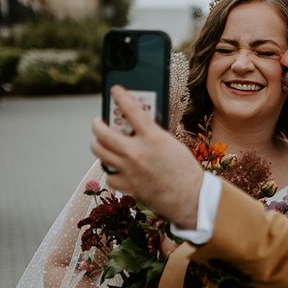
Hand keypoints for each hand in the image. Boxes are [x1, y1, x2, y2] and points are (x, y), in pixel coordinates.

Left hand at [91, 86, 203, 228]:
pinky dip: (111, 171)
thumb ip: (152, 135)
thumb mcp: (171, 143)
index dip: (120, 96)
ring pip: (100, 152)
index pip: (131, 110)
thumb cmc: (185, 170)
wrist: (190, 197)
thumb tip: (135, 128)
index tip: (115, 90)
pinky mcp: (128, 186)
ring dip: (97, 144)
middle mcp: (137, 152)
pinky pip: (109, 175)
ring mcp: (129, 169)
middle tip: (98, 123)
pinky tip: (116, 169)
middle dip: (97, 125)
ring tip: (100, 142)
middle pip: (103, 133)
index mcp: (153, 137)